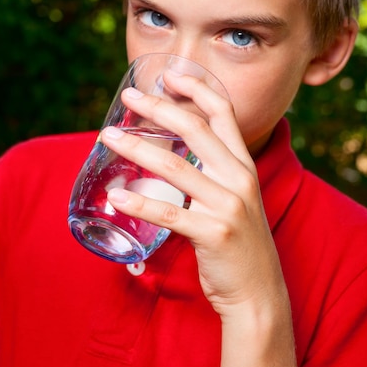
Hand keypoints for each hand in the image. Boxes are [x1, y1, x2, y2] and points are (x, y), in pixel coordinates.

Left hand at [101, 71, 286, 318]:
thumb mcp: (233, 199)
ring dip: (137, 148)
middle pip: (195, 129)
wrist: (258, 292)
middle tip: (128, 97)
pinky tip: (116, 196)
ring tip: (108, 138)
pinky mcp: (214, 234)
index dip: (198, 88)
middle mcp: (239, 178)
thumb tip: (170, 157)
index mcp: (243, 165)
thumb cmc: (238, 244)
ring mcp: (228, 206)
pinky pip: (169, 214)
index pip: (224, 114)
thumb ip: (211, 175)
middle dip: (159, 107)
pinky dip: (140, 203)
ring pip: (175, 167)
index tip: (170, 74)